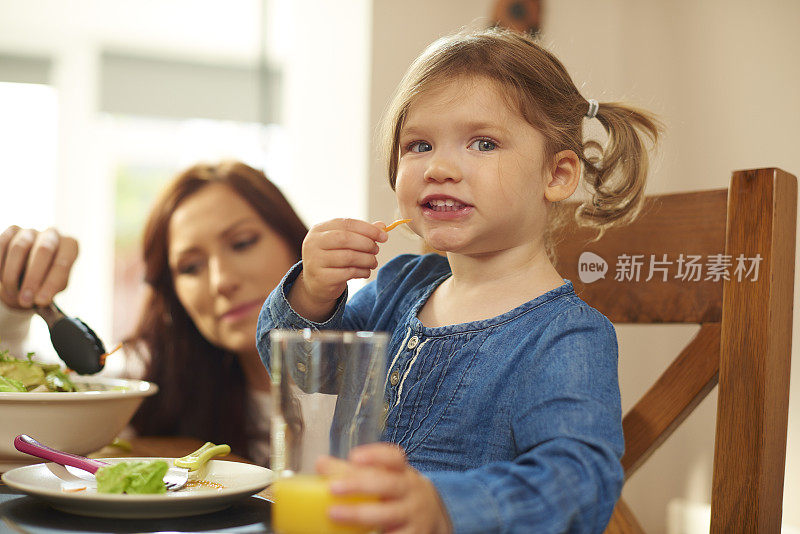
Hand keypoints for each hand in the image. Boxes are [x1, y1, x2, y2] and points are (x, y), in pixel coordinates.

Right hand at [0, 226, 77, 309]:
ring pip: (19, 248)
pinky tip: (1, 279)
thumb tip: (39, 299)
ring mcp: (31, 231)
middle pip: (43, 250)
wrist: (29, 271)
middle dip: (32, 278)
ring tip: (12, 293)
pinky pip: (2, 245)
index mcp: (69, 246)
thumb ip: (51, 289)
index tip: (40, 301)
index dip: (51, 283)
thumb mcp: (55, 285)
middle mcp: (52, 234)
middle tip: (25, 300)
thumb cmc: (47, 279)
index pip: (63, 262)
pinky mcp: (12, 230)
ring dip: (12, 274)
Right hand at [290, 218, 386, 321]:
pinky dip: (362, 272)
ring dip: (367, 259)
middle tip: (376, 250)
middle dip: (366, 243)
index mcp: (319, 230)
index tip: (384, 236)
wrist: (315, 284)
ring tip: (373, 262)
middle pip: (345, 239)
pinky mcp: (322, 278)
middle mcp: (313, 243)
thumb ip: (361, 233)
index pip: (346, 223)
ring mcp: (315, 261)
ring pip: (348, 257)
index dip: (368, 228)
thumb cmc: (332, 259)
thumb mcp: (343, 243)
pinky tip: (366, 272)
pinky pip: (348, 273)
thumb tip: (382, 226)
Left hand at [316, 443, 451, 533]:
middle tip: (333, 488)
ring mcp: (413, 515)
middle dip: (359, 485)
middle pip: (387, 484)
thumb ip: (355, 472)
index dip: (375, 455)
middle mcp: (411, 491)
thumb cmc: (399, 495)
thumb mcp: (385, 479)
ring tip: (334, 513)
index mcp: (402, 472)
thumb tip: (321, 463)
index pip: (393, 458)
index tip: (353, 457)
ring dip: (359, 514)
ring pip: (387, 514)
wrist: (432, 519)